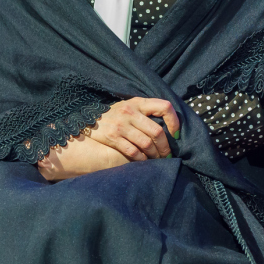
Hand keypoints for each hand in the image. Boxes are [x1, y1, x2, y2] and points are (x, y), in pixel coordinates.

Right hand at [34, 97, 180, 181]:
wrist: (87, 117)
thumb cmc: (114, 113)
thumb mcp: (130, 105)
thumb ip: (146, 111)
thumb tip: (168, 125)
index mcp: (138, 102)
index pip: (164, 107)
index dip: (174, 120)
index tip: (176, 133)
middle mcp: (131, 112)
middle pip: (157, 131)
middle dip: (165, 146)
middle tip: (167, 155)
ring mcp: (122, 125)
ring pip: (147, 144)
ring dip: (155, 155)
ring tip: (158, 160)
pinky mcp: (113, 137)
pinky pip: (133, 152)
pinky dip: (141, 159)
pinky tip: (144, 162)